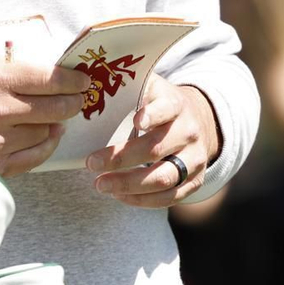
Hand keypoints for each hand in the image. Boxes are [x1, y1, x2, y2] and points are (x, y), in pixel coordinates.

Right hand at [0, 60, 90, 175]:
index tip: (83, 81)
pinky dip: (46, 145)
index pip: (50, 79)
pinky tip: (48, 135)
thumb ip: (17, 70)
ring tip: (54, 116)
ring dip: (55, 124)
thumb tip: (55, 76)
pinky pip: (35, 156)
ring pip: (47, 132)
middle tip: (78, 99)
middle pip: (57, 108)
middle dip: (74, 102)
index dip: (74, 81)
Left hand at [86, 76, 219, 206]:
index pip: (167, 108)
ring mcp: (195, 159)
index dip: (153, 114)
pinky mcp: (195, 181)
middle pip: (156, 149)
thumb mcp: (148, 86)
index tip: (135, 121)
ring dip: (129, 185)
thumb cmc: (157, 102)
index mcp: (176, 105)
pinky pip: (170, 196)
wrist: (198, 119)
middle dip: (121, 159)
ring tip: (100, 185)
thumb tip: (85, 84)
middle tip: (91, 164)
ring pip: (164, 178)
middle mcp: (189, 132)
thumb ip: (125, 85)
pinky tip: (120, 196)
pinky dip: (143, 200)